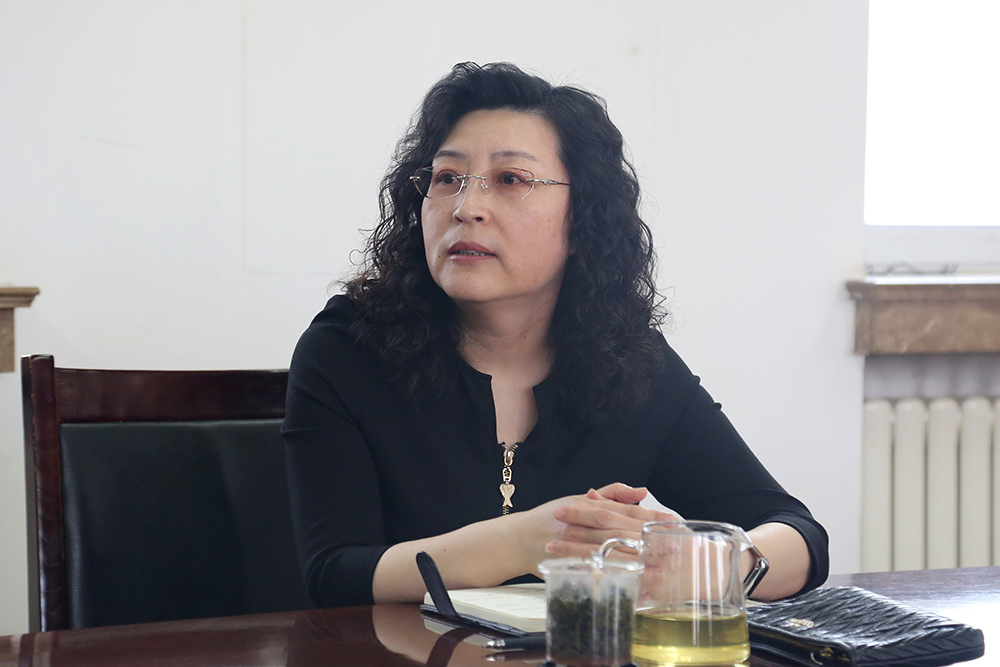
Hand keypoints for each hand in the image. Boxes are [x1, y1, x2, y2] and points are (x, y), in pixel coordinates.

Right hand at [520, 483, 680, 565]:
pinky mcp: (568, 563)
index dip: (650, 517)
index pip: (625, 511)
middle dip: (649, 540)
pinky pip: (594, 571)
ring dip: (636, 562)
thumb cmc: (550, 518)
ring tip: (660, 570)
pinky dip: (614, 578)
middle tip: (674, 548)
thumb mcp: (578, 500)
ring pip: (609, 552)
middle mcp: (582, 523)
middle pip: (621, 531)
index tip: (672, 523)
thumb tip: (641, 491)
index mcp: (588, 506)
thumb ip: (612, 494)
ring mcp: (574, 544)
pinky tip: (632, 585)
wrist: (516, 539)